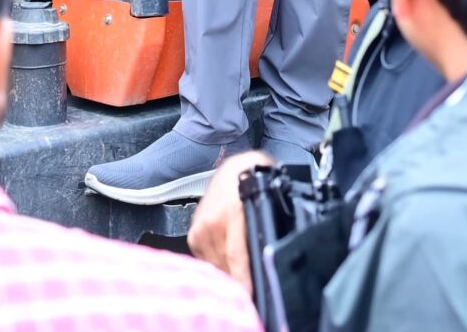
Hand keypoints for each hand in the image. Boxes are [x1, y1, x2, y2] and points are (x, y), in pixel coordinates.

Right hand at [187, 151, 271, 287]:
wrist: (235, 167)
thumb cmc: (256, 181)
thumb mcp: (268, 199)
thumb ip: (268, 224)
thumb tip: (271, 257)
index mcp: (233, 213)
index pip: (236, 257)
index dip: (243, 282)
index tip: (250, 298)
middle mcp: (213, 222)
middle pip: (225, 266)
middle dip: (239, 283)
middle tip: (251, 296)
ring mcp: (201, 228)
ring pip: (216, 265)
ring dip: (228, 275)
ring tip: (241, 284)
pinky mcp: (195, 234)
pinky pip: (207, 260)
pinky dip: (219, 266)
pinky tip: (230, 266)